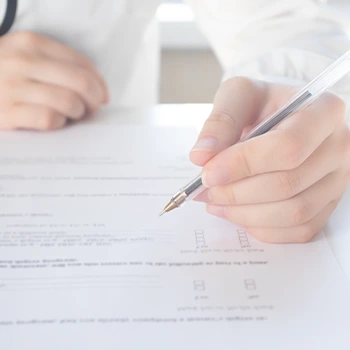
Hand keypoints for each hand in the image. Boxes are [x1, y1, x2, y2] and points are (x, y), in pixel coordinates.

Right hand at [0, 31, 107, 129]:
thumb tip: (99, 89)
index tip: (102, 96)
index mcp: (30, 43)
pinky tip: (53, 122)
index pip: (82, 63)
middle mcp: (21, 61)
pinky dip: (58, 123)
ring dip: (77, 113)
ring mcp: (12, 86)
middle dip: (94, 100)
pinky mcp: (6, 113)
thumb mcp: (25, 59)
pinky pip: (49, 119)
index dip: (99, 83)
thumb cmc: (3, 77)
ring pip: (68, 101)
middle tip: (91, 110)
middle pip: (80, 82)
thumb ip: (58, 66)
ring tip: (71, 116)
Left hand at [190, 77, 349, 242]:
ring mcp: (337, 180)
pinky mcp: (327, 204)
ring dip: (245, 213)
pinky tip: (237, 213)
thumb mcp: (238, 96)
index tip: (208, 173)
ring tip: (215, 201)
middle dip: (237, 192)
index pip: (287, 147)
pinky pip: (298, 230)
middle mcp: (339, 147)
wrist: (279, 120)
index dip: (243, 164)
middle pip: (288, 184)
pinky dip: (261, 228)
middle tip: (206, 189)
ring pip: (294, 212)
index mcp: (323, 112)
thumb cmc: (261, 106)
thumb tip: (202, 156)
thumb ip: (220, 121)